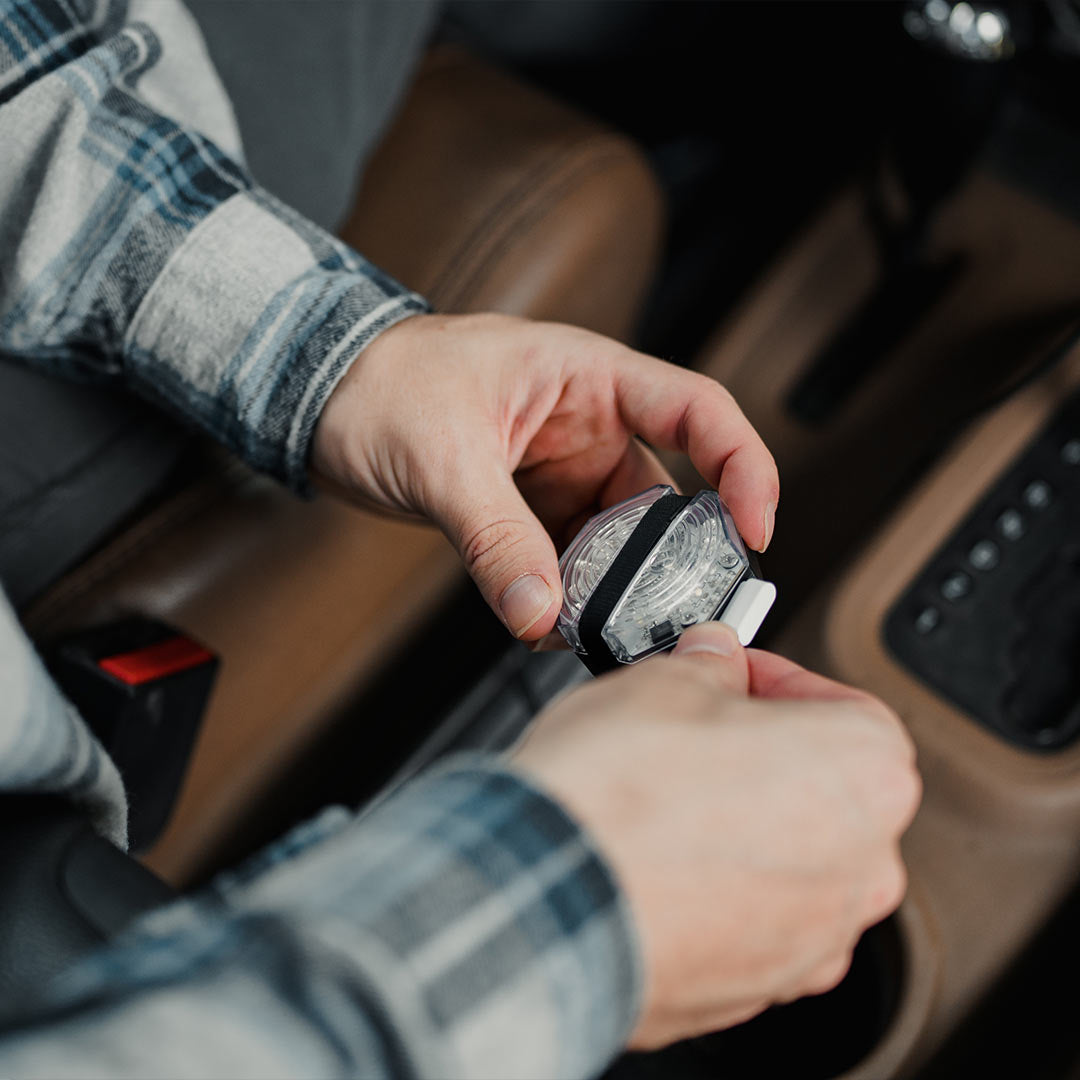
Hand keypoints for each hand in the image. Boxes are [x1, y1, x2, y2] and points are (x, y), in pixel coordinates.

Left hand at [312, 313, 777, 640]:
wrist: (321, 398)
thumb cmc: (382, 382)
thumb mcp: (445, 457)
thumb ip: (496, 537)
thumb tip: (538, 612)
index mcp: (589, 377)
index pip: (697, 411)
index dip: (742, 466)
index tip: (756, 529)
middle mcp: (587, 425)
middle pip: (661, 499)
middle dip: (663, 559)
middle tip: (656, 613)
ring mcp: (560, 472)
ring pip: (613, 540)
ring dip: (606, 586)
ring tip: (586, 625)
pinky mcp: (529, 508)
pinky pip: (567, 558)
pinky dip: (565, 592)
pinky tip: (551, 620)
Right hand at [512, 623, 920, 1047]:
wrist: (548, 905)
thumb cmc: (616, 798)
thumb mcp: (664, 681)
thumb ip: (711, 664)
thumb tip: (715, 661)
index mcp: (865, 774)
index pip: (844, 706)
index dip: (777, 682)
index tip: (730, 677)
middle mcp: (859, 869)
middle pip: (821, 791)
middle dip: (760, 756)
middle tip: (693, 732)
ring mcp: (810, 942)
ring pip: (788, 865)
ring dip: (738, 830)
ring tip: (662, 801)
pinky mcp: (754, 991)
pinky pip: (748, 925)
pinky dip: (713, 895)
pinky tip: (654, 863)